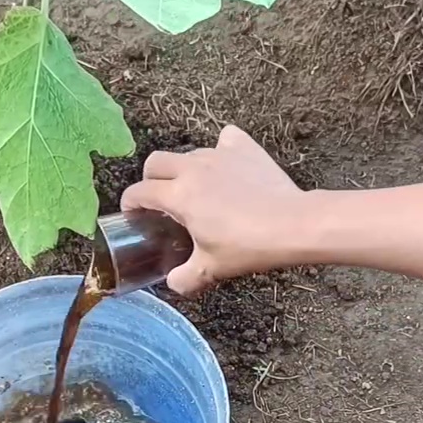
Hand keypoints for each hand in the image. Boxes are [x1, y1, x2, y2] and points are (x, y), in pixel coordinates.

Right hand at [121, 124, 302, 294]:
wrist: (293, 224)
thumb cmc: (248, 246)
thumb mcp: (211, 269)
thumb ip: (184, 279)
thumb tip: (174, 283)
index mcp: (178, 195)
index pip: (139, 192)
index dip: (130, 204)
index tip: (133, 216)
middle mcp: (193, 168)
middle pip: (156, 162)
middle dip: (151, 179)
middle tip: (160, 200)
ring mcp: (219, 154)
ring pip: (188, 154)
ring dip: (184, 169)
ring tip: (197, 190)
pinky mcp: (244, 148)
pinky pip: (225, 139)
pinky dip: (221, 150)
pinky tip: (226, 167)